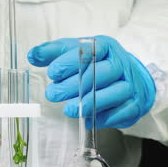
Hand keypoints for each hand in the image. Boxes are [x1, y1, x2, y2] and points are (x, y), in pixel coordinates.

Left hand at [27, 35, 155, 128]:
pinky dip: (105, 117)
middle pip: (102, 73)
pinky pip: (123, 111)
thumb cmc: (95, 64)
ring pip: (116, 92)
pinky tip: (88, 119)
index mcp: (105, 47)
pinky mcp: (135, 103)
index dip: (70, 62)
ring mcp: (130, 83)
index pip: (90, 51)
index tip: (52, 72)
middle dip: (75, 85)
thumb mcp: (72, 52)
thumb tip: (32, 55)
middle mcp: (120, 63)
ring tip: (68, 109)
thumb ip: (52, 53)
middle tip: (53, 94)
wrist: (128, 76)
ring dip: (90, 103)